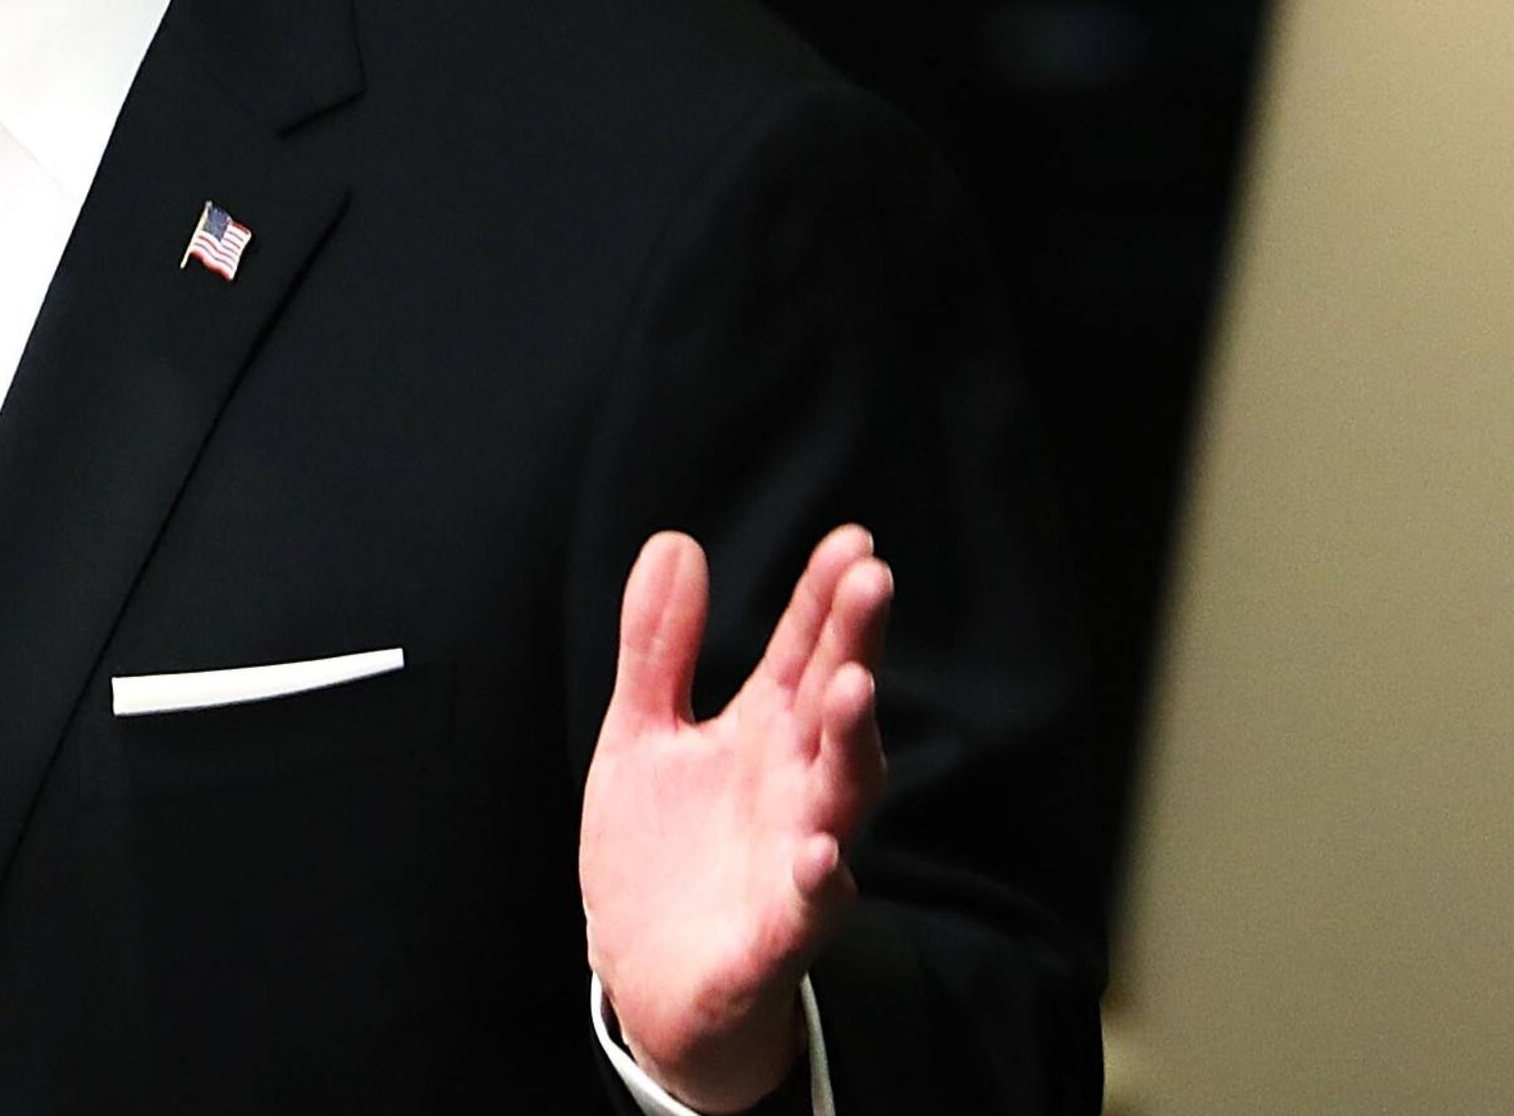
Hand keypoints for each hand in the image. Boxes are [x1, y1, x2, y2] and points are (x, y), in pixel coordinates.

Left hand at [580, 524, 890, 1112]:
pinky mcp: (777, 931)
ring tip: (852, 687)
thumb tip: (676, 541)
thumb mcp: (643, 733)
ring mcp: (794, 856)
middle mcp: (794, 785)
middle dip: (853, 645)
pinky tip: (821, 851)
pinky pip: (810, 905)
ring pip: (841, 796)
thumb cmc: (662, 850)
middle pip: (835, 707)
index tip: (852, 539)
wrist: (645, 974)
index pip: (804, 651)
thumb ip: (660, 646)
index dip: (825, 598)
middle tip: (870, 580)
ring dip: (852, 743)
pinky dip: (819, 879)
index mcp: (764, 733)